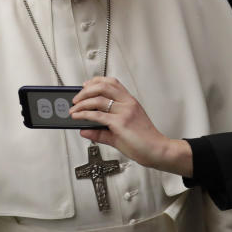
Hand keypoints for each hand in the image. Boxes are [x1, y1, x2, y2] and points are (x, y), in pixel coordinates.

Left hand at [70, 76, 193, 175]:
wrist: (157, 150)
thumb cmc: (144, 141)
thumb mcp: (121, 132)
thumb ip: (101, 131)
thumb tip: (84, 129)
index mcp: (130, 101)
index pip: (112, 83)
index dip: (96, 81)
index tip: (85, 85)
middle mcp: (127, 103)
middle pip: (103, 86)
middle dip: (86, 91)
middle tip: (76, 99)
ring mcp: (124, 112)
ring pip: (98, 99)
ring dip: (82, 103)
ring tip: (74, 109)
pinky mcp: (120, 123)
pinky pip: (97, 115)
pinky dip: (84, 114)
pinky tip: (78, 117)